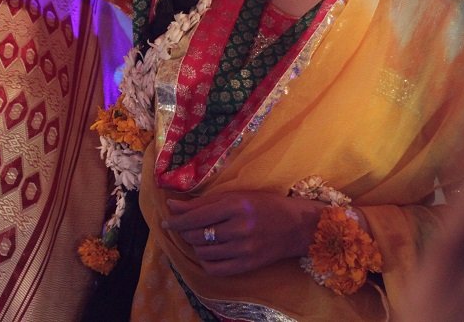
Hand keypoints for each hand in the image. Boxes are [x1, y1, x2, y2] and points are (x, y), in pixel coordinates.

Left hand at [162, 191, 323, 275]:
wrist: (296, 226)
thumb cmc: (264, 204)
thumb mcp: (235, 195)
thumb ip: (204, 202)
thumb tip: (172, 206)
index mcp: (236, 206)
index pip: (196, 216)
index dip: (177, 219)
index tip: (166, 218)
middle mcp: (240, 228)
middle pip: (197, 234)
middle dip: (183, 231)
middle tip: (181, 226)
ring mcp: (244, 249)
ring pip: (203, 251)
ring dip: (194, 244)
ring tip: (195, 237)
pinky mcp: (248, 265)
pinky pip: (215, 268)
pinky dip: (205, 260)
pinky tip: (206, 252)